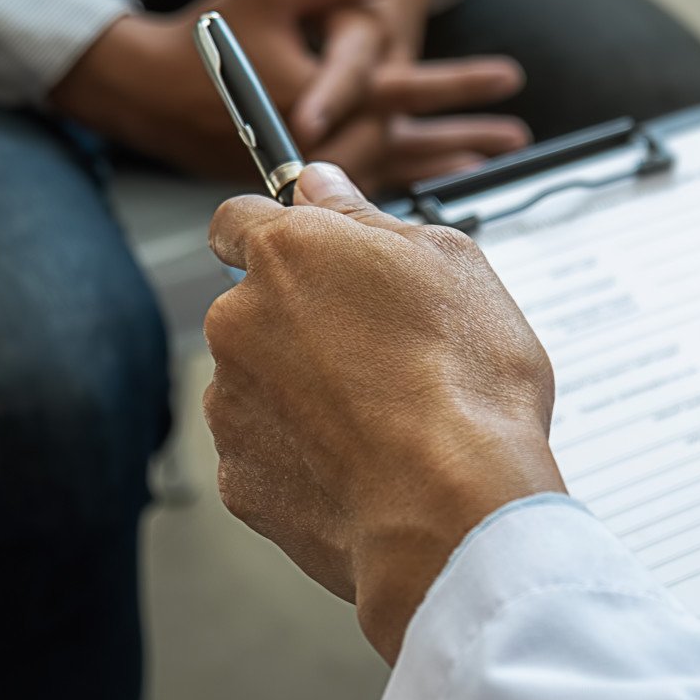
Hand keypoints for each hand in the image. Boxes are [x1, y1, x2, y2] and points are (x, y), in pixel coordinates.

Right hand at [52, 0, 527, 189]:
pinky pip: (371, 185)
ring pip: (397, 164)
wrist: (149, 90)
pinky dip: (412, 181)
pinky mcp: (300, 175)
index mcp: (320, 92)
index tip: (510, 74)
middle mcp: (322, 136)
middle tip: (520, 128)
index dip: (458, 84)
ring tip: (503, 149)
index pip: (403, 88)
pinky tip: (451, 177)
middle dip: (468, 130)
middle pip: (412, 135)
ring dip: (451, 157)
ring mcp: (311, 161)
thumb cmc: (212, 36)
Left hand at [204, 163, 564, 661]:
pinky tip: (367, 461)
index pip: (239, 218)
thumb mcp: (454, 264)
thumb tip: (325, 189)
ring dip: (306, 390)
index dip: (277, 232)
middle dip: (307, 322)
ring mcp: (232, 405)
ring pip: (261, 381)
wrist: (452, 510)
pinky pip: (268, 451)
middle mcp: (240, 322)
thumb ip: (370, 218)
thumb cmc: (467, 384)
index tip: (309, 251)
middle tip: (385, 348)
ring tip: (387, 416)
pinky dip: (306, 453)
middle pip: (257, 307)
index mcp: (290, 254)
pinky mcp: (239, 478)